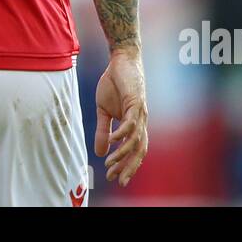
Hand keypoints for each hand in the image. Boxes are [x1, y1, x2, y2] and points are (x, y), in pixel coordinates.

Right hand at [94, 46, 147, 185]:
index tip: (114, 178)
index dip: (125, 165)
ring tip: (110, 163)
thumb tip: (100, 153)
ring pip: (135, 139)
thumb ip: (103, 131)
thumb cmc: (114, 85)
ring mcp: (140, 113)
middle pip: (139, 150)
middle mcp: (140, 122)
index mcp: (134, 125)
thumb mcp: (103, 111)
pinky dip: (122, 134)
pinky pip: (130, 122)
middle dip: (129, 167)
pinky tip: (114, 141)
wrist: (120, 61)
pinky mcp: (136, 102)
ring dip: (122, 153)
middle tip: (118, 180)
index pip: (133, 150)